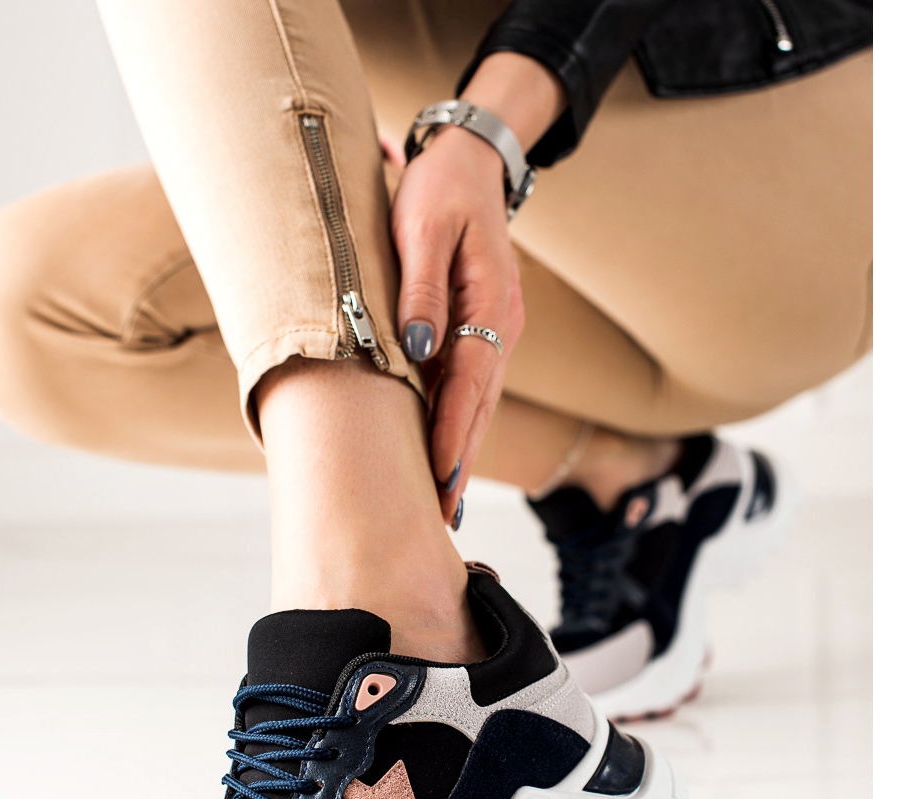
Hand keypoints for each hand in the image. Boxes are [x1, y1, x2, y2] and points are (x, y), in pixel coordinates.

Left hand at [392, 127, 523, 523]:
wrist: (471, 163)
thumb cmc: (440, 190)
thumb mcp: (422, 229)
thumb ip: (422, 291)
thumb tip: (418, 350)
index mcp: (491, 301)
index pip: (469, 380)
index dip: (453, 431)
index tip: (440, 475)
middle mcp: (502, 324)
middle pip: (480, 404)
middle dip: (460, 459)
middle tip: (443, 513)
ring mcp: (497, 329)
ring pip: (479, 402)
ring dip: (462, 450)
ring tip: (445, 501)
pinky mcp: (484, 331)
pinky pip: (473, 387)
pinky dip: (460, 424)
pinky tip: (448, 454)